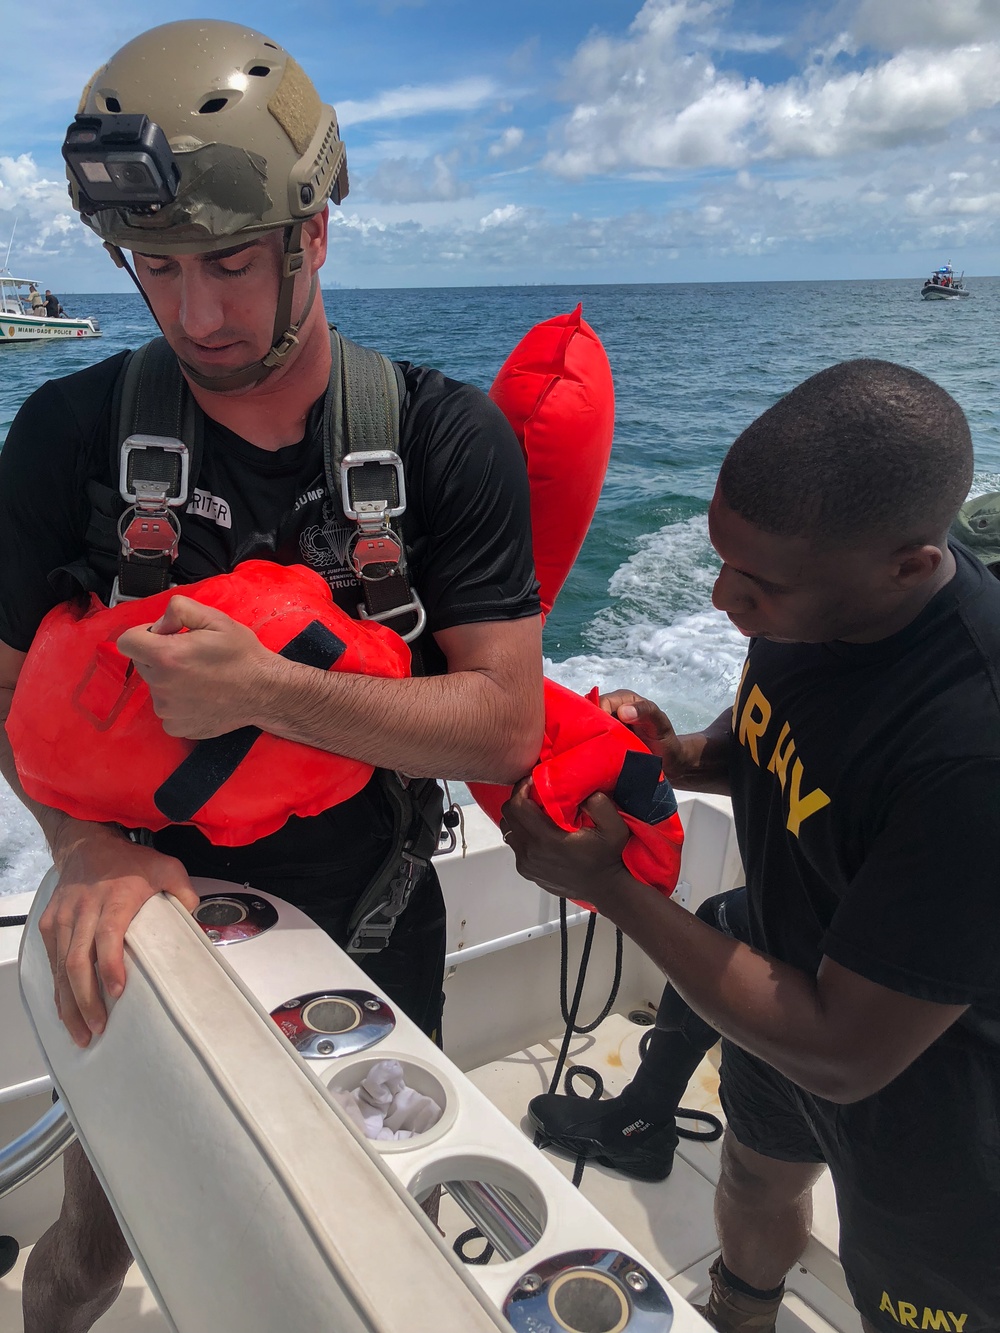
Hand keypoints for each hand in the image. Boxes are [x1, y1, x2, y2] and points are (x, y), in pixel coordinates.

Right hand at [39, 828, 199, 1047]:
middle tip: (99, 1027)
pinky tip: (68, 1011)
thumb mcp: (166, 867)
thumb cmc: (129, 862)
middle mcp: (84, 910)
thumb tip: (196, 919)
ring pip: (61, 967)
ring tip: (82, 1032)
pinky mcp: (51, 925)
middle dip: (86, 999)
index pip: (107, 936)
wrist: (87, 845)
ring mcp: (63, 919)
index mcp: (114, 898)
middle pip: (78, 960)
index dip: (111, 966)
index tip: (117, 992)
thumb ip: (183, 891)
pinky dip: (59, 990)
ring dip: (69, 1003)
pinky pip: (53, 963)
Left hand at [116, 596, 272, 737]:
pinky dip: (178, 701)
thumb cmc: (243, 655)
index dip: (145, 634)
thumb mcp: (216, 619)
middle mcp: (161, 686)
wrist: (265, 692)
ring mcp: (167, 710)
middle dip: (159, 655)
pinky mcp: (176, 727)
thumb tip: (159, 624)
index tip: (166, 636)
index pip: (127, 642)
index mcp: (166, 656)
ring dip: (169, 679)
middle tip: (191, 655)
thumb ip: (179, 610)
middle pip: (141, 663)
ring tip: (200, 677)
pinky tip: (201, 696)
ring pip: (155, 686)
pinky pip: (166, 709)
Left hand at [501, 779, 630, 909]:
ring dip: (519, 816)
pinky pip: (515, 844)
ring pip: (509, 830)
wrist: (605, 888)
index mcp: (546, 839)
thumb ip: (599, 804)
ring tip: (536, 810)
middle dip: (518, 799)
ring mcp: (526, 863)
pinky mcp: (526, 871)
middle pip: (508, 815)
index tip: (535, 780)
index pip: (517, 806)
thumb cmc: (608, 857)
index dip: (522, 787)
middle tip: (535, 791)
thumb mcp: (615, 828)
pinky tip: (540, 830)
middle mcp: (530, 852)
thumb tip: (580, 792)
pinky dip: (522, 832)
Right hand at [599, 690, 686, 782]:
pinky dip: (591, 749)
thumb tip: (622, 711)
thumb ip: (645, 711)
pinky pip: (592, 742)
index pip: (601, 703)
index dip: (599, 716)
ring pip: (589, 730)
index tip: (603, 735)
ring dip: (590, 741)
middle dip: (591, 730)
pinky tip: (593, 758)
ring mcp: (607, 726)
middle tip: (595, 748)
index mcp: (623, 699)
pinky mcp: (604, 741)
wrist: (668, 760)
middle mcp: (612, 710)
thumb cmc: (665, 738)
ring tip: (593, 755)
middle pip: (591, 716)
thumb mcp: (659, 723)